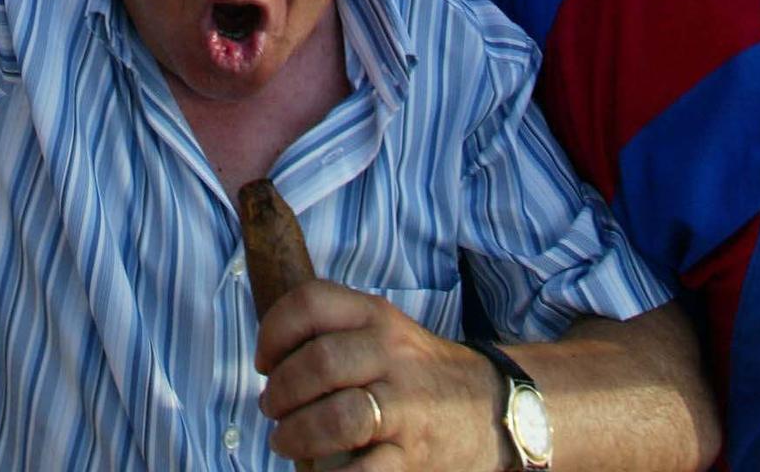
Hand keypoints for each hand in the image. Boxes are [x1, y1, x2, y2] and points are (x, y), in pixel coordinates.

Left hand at [257, 281, 499, 470]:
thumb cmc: (421, 373)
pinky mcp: (415, 457)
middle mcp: (392, 354)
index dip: (273, 331)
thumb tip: (271, 357)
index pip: (310, 303)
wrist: (495, 409)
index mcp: (378, 316)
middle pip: (318, 362)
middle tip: (271, 408)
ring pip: (336, 417)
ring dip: (297, 434)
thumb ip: (338, 332)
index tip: (263, 361)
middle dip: (280, 390)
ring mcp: (407, 406)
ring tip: (285, 440)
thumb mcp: (387, 332)